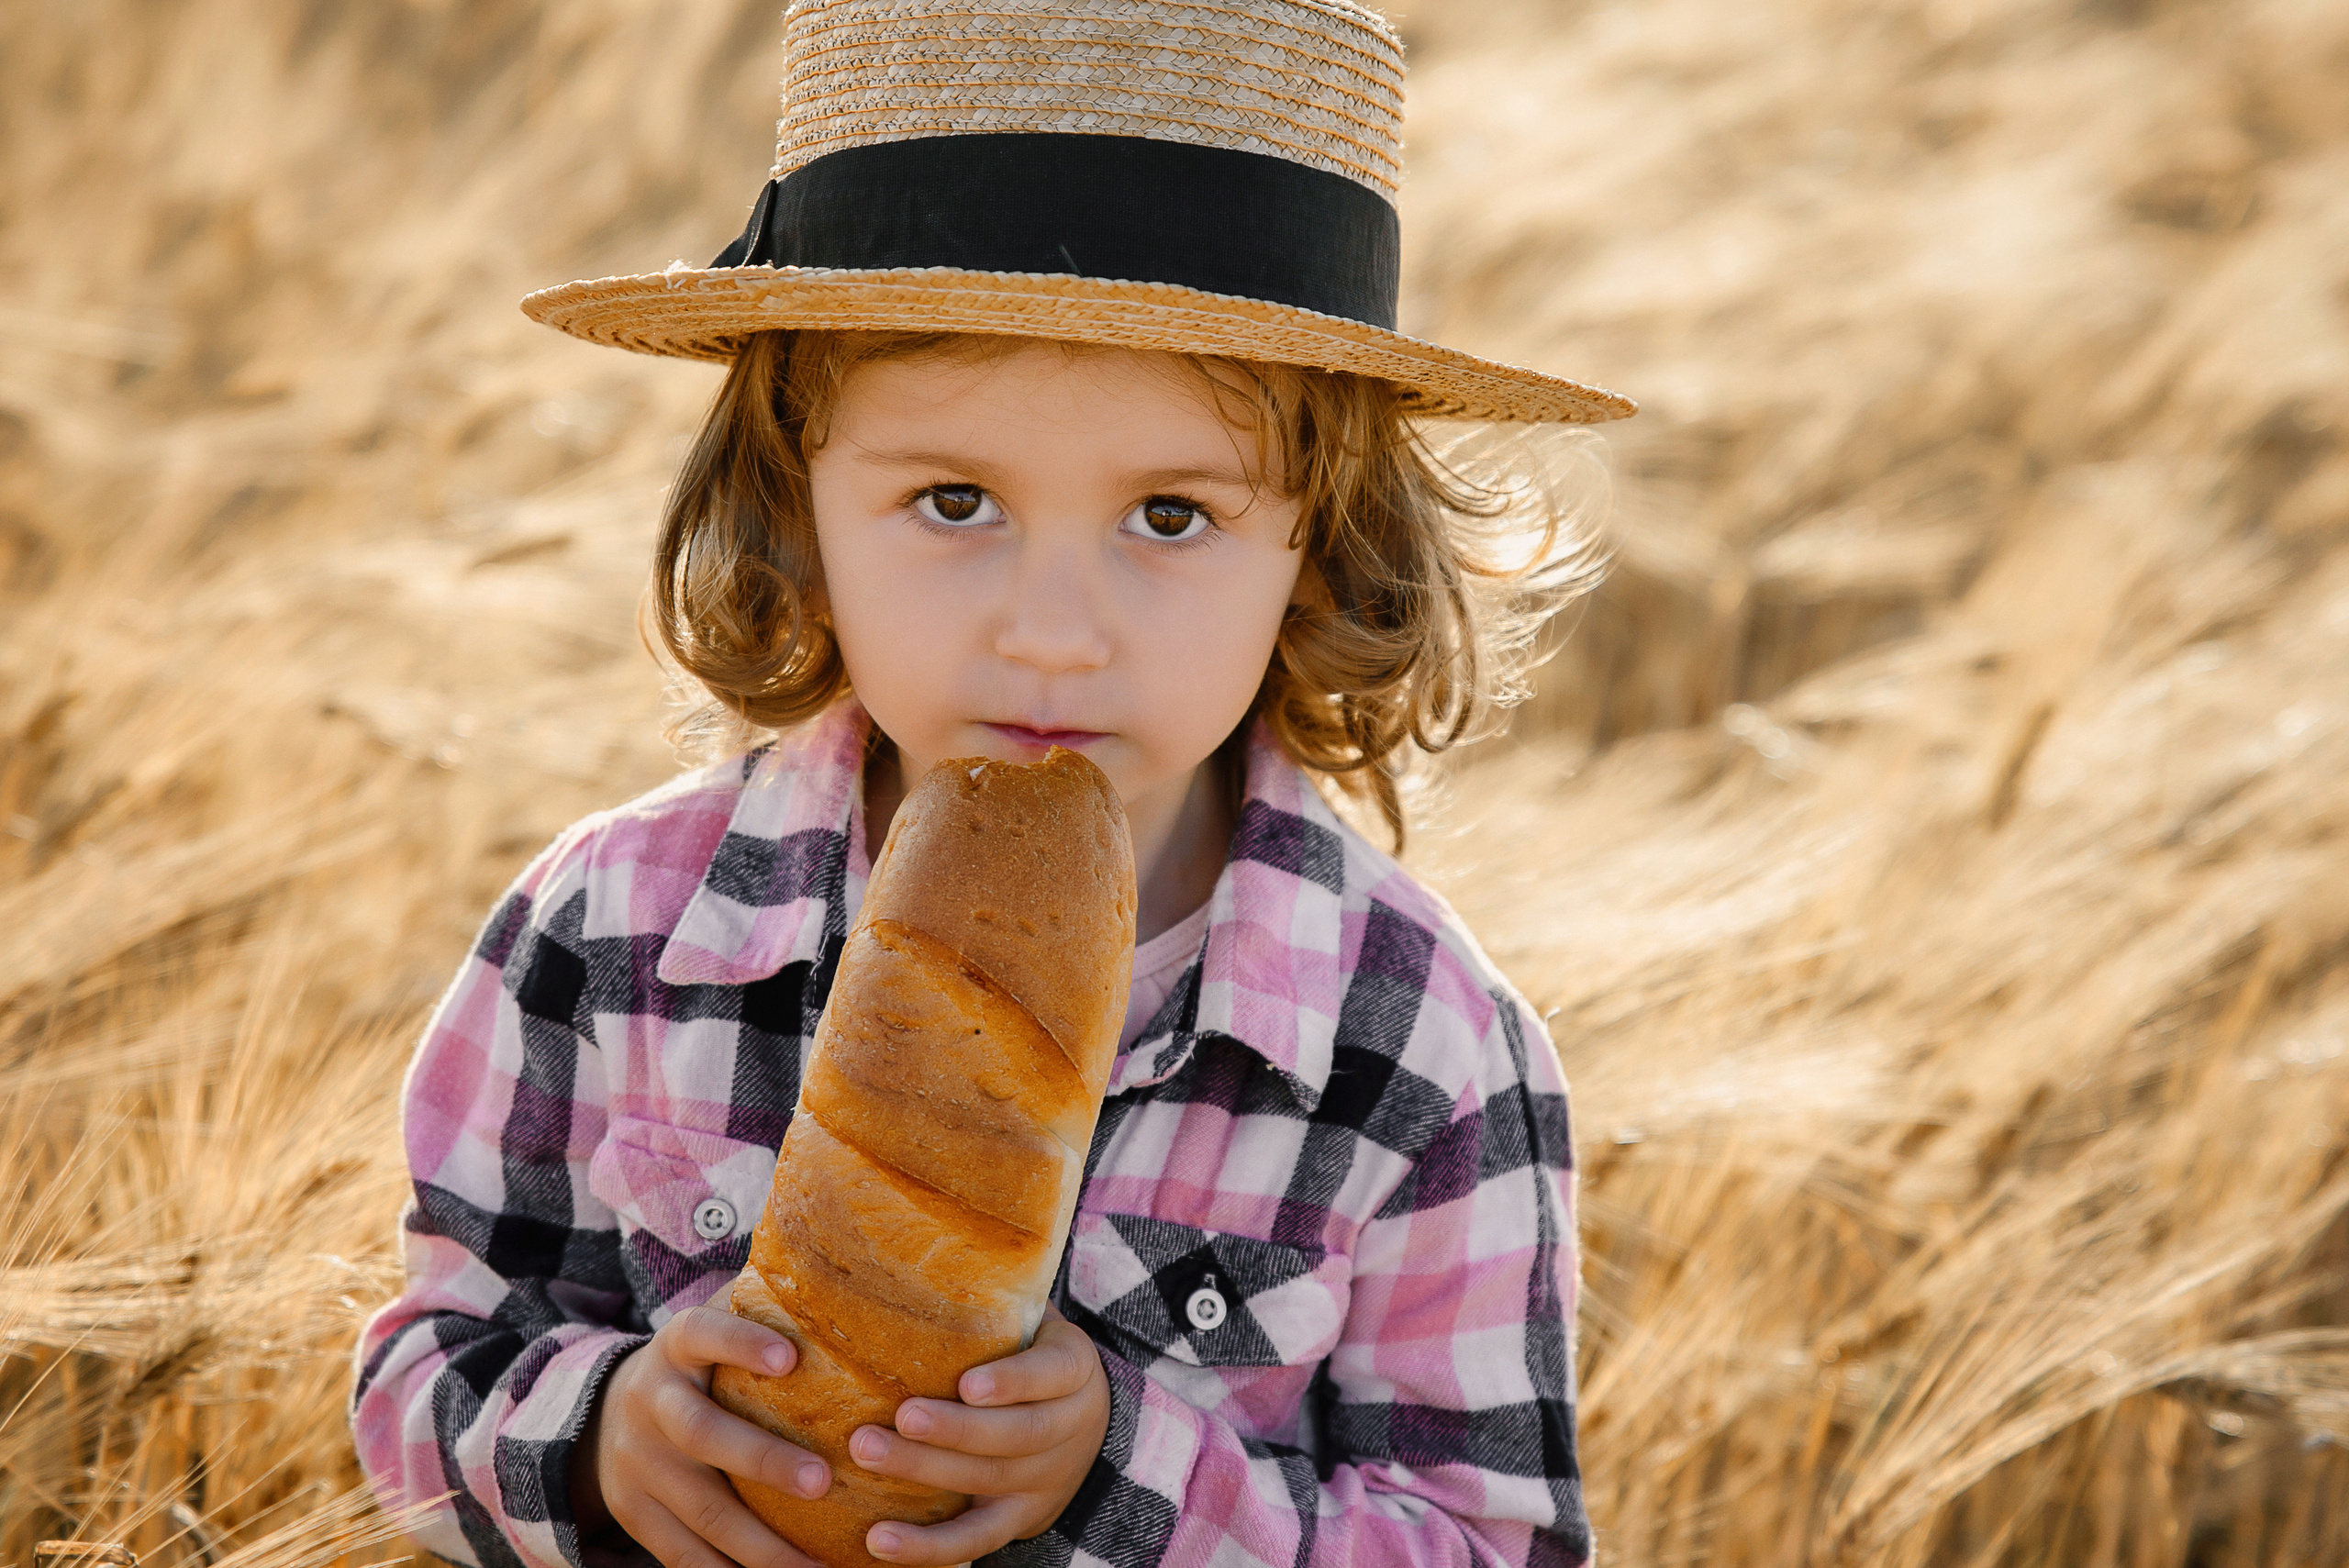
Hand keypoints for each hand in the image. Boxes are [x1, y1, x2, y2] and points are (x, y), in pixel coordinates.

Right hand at [572, 1306, 832, 1567]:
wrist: (604, 1415)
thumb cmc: (698, 1366)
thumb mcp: (713, 1327)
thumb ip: (761, 1307)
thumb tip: (841, 1277)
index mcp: (676, 1349)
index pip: (703, 1334)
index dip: (741, 1344)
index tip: (790, 1360)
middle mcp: (652, 1405)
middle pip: (703, 1436)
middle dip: (762, 1461)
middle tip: (822, 1481)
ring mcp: (639, 1467)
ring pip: (701, 1512)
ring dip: (762, 1546)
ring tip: (819, 1566)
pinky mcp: (636, 1516)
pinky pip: (685, 1557)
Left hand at [845, 1312, 1111, 1564]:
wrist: (1079, 1421)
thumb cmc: (1025, 1347)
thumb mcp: (1030, 1316)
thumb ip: (989, 1294)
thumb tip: (908, 1228)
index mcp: (1073, 1370)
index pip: (1050, 1376)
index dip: (1012, 1384)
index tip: (968, 1381)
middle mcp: (1068, 1430)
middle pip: (1011, 1438)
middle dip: (950, 1431)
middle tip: (892, 1419)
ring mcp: (1044, 1482)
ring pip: (986, 1484)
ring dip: (924, 1475)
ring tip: (864, 1455)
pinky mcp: (1018, 1521)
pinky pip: (974, 1540)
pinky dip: (927, 1548)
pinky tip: (878, 1542)